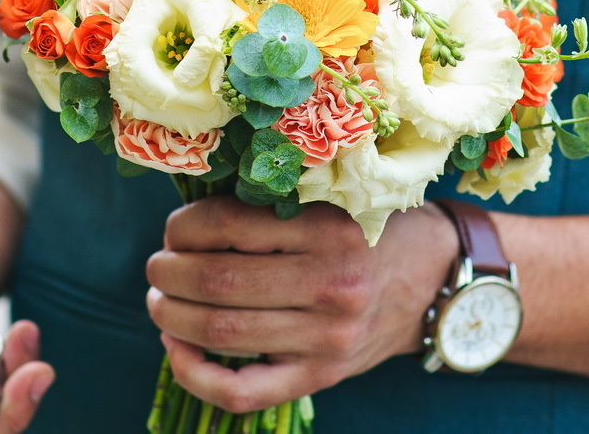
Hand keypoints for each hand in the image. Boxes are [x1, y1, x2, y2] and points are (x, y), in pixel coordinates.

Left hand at [146, 197, 456, 413]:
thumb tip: (189, 209)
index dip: (185, 227)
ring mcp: (326, 340)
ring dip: (172, 316)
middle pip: (218, 283)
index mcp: (329, 228)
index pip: (230, 226)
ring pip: (223, 335)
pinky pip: (242, 392)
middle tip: (156, 264)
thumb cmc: (369, 225)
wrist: (431, 277)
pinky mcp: (320, 377)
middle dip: (169, 272)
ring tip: (159, 299)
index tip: (174, 227)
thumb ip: (273, 201)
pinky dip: (196, 376)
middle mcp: (332, 285)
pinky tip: (177, 349)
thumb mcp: (332, 196)